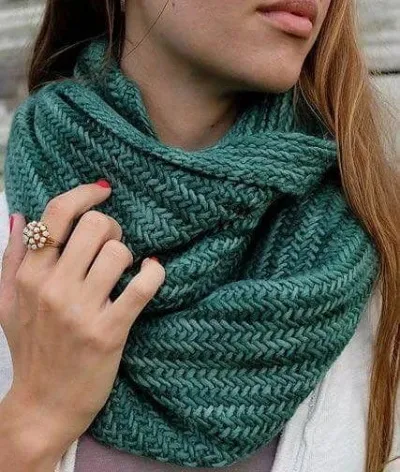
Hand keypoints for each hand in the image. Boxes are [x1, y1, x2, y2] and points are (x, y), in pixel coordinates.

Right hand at [0, 181, 164, 464]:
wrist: (43, 406)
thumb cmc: (30, 350)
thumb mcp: (6, 303)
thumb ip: (11, 258)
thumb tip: (18, 216)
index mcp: (30, 276)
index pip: (56, 215)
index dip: (84, 195)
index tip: (103, 192)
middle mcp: (53, 288)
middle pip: (96, 227)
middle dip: (112, 228)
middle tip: (113, 244)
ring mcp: (81, 311)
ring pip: (119, 252)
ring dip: (130, 255)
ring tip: (125, 268)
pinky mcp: (109, 332)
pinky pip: (142, 286)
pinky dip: (154, 274)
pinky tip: (152, 273)